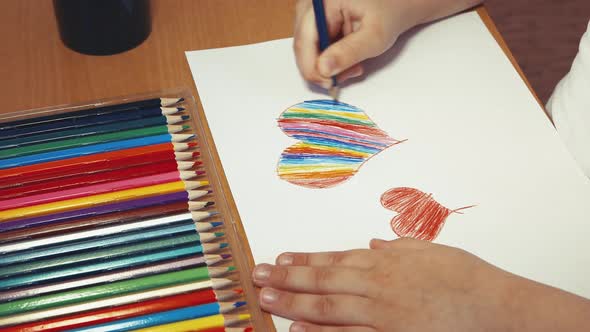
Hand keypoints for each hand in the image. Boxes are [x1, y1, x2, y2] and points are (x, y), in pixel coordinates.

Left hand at [252, 238, 589, 330]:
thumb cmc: (465, 276)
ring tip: (267, 297)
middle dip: (287, 278)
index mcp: (385, 262)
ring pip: (328, 308)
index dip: (303, 259)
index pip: (334, 259)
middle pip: (322, 281)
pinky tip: (299, 329)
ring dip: (294, 302)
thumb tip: (371, 244)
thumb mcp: (429, 251)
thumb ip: (398, 248)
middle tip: (258, 275)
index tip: (280, 258)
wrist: (494, 307)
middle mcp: (377, 286)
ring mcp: (382, 314)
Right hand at [293, 0, 483, 88]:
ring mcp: (310, 16)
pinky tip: (348, 60)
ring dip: (328, 67)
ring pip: (307, 52)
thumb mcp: (374, 36)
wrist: (396, 6)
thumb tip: (323, 70)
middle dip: (323, 69)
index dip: (312, 67)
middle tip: (346, 76)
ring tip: (353, 66)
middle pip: (302, 48)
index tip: (329, 84)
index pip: (304, 41)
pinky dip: (330, 61)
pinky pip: (314, 50)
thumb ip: (348, 53)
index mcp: (323, 2)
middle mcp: (310, 7)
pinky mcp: (314, 26)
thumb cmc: (388, 14)